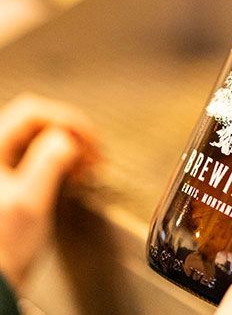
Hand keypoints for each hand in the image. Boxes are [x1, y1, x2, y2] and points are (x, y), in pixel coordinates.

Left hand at [0, 94, 99, 286]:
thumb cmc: (3, 248)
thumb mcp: (30, 201)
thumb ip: (49, 161)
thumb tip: (68, 138)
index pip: (31, 112)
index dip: (65, 119)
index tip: (90, 136)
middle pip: (36, 123)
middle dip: (69, 132)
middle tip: (92, 151)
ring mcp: (0, 170)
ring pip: (38, 139)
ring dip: (67, 146)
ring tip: (87, 163)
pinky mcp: (10, 184)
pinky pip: (38, 157)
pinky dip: (60, 159)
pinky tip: (73, 173)